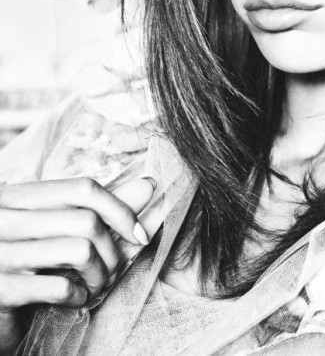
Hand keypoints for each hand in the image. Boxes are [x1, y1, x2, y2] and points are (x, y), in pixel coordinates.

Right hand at [0, 177, 153, 312]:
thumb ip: (104, 209)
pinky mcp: (1, 289)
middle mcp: (5, 218)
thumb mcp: (62, 231)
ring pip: (80, 251)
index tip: (138, 235)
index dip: (120, 210)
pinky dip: (79, 296)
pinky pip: (61, 287)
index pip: (84, 188)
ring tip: (94, 285)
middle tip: (111, 271)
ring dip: (100, 275)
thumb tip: (149, 184)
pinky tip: (74, 299)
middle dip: (113, 252)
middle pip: (87, 221)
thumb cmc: (30, 265)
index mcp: (19, 197)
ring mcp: (0, 253)